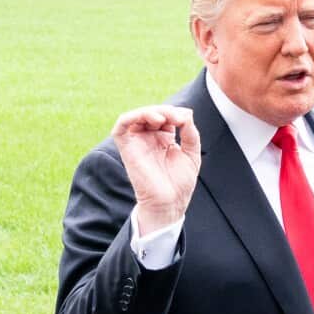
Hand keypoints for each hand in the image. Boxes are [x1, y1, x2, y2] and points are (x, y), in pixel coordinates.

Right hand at [111, 106, 201, 233]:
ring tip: (165, 118)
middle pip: (152, 113)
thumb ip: (190, 133)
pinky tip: (151, 119)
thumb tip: (186, 113)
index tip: (186, 120)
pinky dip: (132, 116)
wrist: (170, 203)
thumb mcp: (192, 154)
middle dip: (166, 110)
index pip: (166, 116)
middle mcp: (149, 139)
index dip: (176, 113)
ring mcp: (137, 143)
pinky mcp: (127, 148)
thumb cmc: (180, 184)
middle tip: (179, 119)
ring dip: (151, 111)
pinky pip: (121, 126)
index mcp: (163, 139)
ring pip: (137, 115)